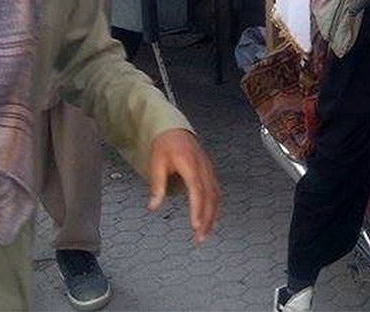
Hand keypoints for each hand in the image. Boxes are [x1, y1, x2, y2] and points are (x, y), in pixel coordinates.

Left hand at [146, 129, 220, 244]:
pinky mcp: (210, 173)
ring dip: (213, 216)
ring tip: (205, 235)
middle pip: (210, 197)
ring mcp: (209, 170)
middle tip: (200, 238)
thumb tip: (153, 207)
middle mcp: (204, 168)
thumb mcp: (156, 163)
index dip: (198, 208)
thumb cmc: (165, 146)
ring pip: (216, 196)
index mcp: (190, 164)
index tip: (195, 225)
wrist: (175, 130)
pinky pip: (216, 192)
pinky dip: (215, 208)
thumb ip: (156, 186)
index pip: (197, 190)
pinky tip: (211, 220)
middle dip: (207, 219)